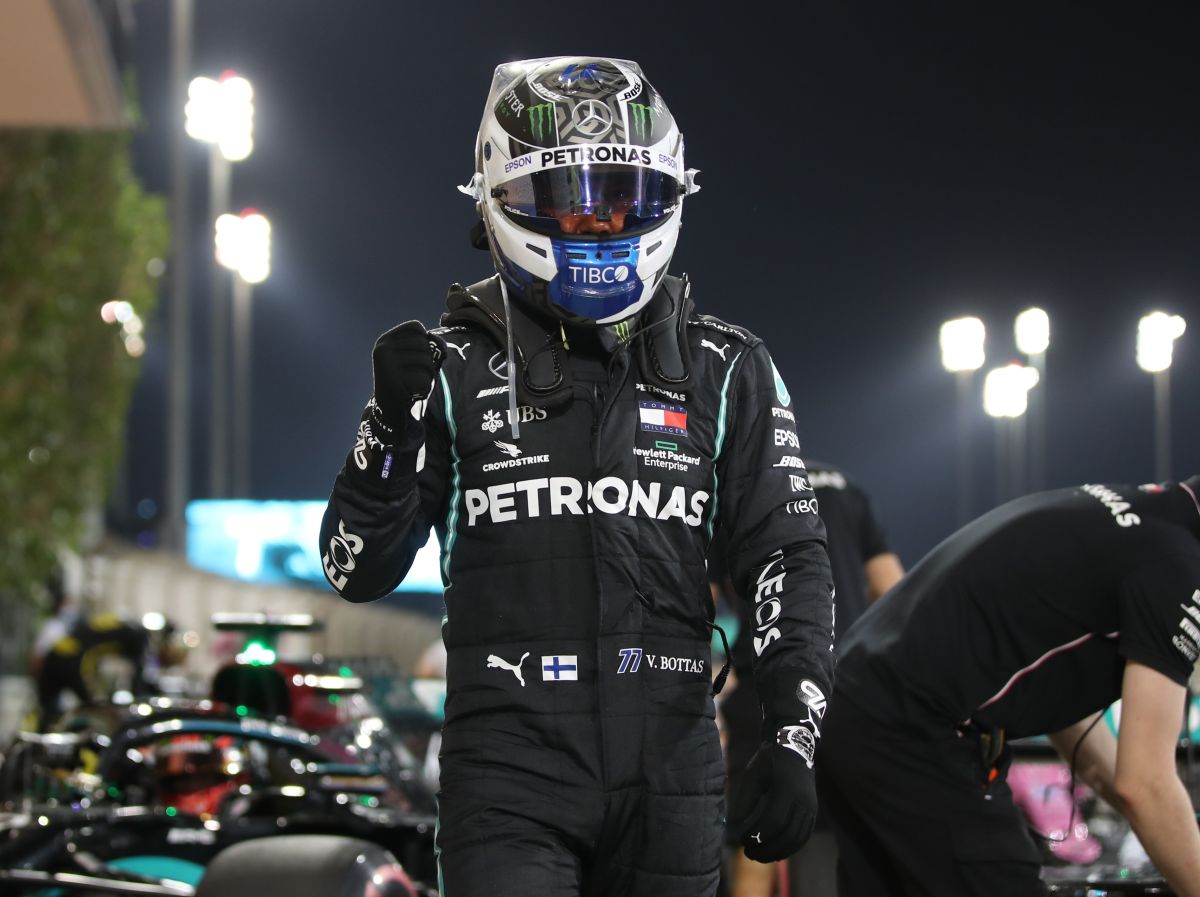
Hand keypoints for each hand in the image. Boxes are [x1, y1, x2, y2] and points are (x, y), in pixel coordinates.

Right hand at [370, 321, 444, 429]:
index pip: (416, 327)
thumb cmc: (408, 381)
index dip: (425, 340)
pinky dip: (425, 388)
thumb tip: (440, 344)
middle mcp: (382, 349)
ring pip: (425, 360)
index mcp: (385, 340)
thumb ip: (430, 347)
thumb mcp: (416, 360)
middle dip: (428, 360)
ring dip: (429, 374)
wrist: (389, 411)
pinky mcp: (392, 382)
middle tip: (418, 375)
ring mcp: (385, 365)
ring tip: (417, 384)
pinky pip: (423, 379)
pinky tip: (413, 393)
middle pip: (422, 343)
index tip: (417, 356)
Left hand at [728, 723, 818, 861]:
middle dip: (766, 848)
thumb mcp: (753, 774)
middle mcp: (802, 800)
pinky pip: (804, 836)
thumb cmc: (769, 762)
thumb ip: (744, 800)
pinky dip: (790, 848)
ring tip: (759, 856)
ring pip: (797, 839)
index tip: (742, 840)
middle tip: (748, 853)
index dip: (758, 834)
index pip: (774, 820)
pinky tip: (775, 852)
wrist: (795, 749)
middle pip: (786, 834)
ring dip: (778, 852)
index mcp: (786, 789)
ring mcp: (811, 807)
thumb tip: (735, 826)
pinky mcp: (813, 812)